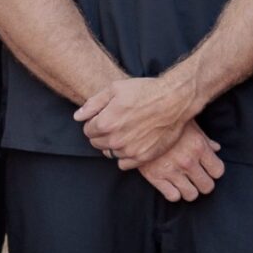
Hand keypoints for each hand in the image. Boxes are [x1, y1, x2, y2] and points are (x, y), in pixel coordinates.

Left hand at [78, 76, 197, 164]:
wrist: (174, 100)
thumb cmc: (145, 91)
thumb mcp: (115, 88)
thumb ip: (93, 104)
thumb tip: (78, 117)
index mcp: (106, 123)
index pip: (88, 130)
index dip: (95, 122)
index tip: (105, 116)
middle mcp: (115, 140)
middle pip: (97, 143)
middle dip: (102, 134)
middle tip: (116, 123)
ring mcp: (130, 150)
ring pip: (110, 153)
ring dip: (113, 145)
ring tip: (126, 131)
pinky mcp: (143, 157)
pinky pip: (123, 164)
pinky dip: (125, 156)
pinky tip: (133, 143)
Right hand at [128, 122, 224, 201]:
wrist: (137, 121)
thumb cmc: (167, 120)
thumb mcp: (189, 124)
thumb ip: (204, 139)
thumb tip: (216, 148)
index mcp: (198, 146)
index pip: (218, 171)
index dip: (215, 171)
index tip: (209, 169)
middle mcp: (187, 161)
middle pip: (207, 187)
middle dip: (204, 183)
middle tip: (198, 178)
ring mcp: (171, 170)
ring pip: (191, 195)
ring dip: (190, 190)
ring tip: (185, 183)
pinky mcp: (155, 177)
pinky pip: (173, 196)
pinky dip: (174, 193)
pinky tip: (171, 184)